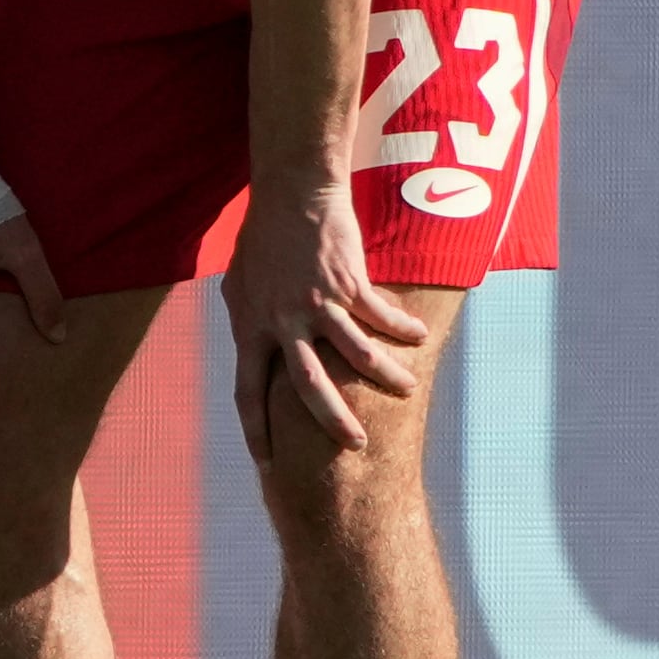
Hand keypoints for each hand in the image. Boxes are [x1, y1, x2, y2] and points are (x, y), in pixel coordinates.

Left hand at [219, 186, 423, 465]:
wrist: (291, 195)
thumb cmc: (262, 240)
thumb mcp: (239, 285)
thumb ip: (248, 321)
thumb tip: (251, 350)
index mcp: (252, 327)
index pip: (247, 390)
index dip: (255, 429)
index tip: (265, 464)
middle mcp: (283, 322)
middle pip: (308, 386)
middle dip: (333, 421)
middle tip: (356, 446)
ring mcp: (318, 304)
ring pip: (358, 356)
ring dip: (387, 377)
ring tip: (407, 389)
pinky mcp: (350, 285)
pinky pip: (382, 318)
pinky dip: (404, 330)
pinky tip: (420, 337)